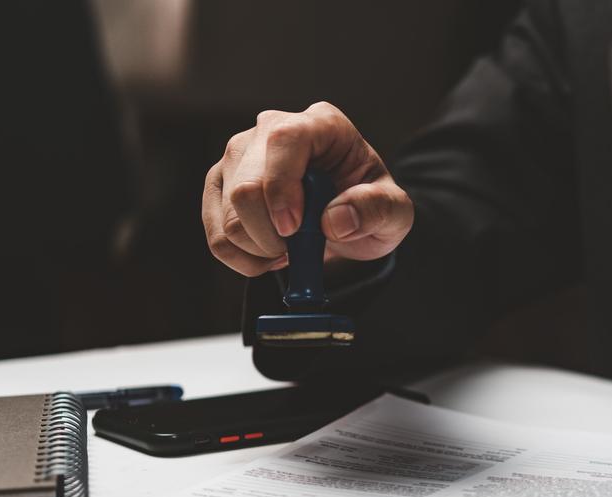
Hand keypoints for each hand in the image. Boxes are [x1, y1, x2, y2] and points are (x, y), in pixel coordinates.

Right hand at [202, 102, 413, 275]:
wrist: (348, 222)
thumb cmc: (369, 207)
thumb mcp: (395, 213)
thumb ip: (377, 209)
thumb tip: (335, 220)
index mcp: (321, 123)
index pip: (284, 140)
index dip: (282, 188)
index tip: (294, 229)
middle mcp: (272, 129)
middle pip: (246, 185)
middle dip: (271, 234)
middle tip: (300, 249)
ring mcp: (240, 156)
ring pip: (227, 214)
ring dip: (260, 248)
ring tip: (291, 250)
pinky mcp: (221, 185)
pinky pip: (216, 233)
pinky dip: (243, 258)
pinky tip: (269, 254)